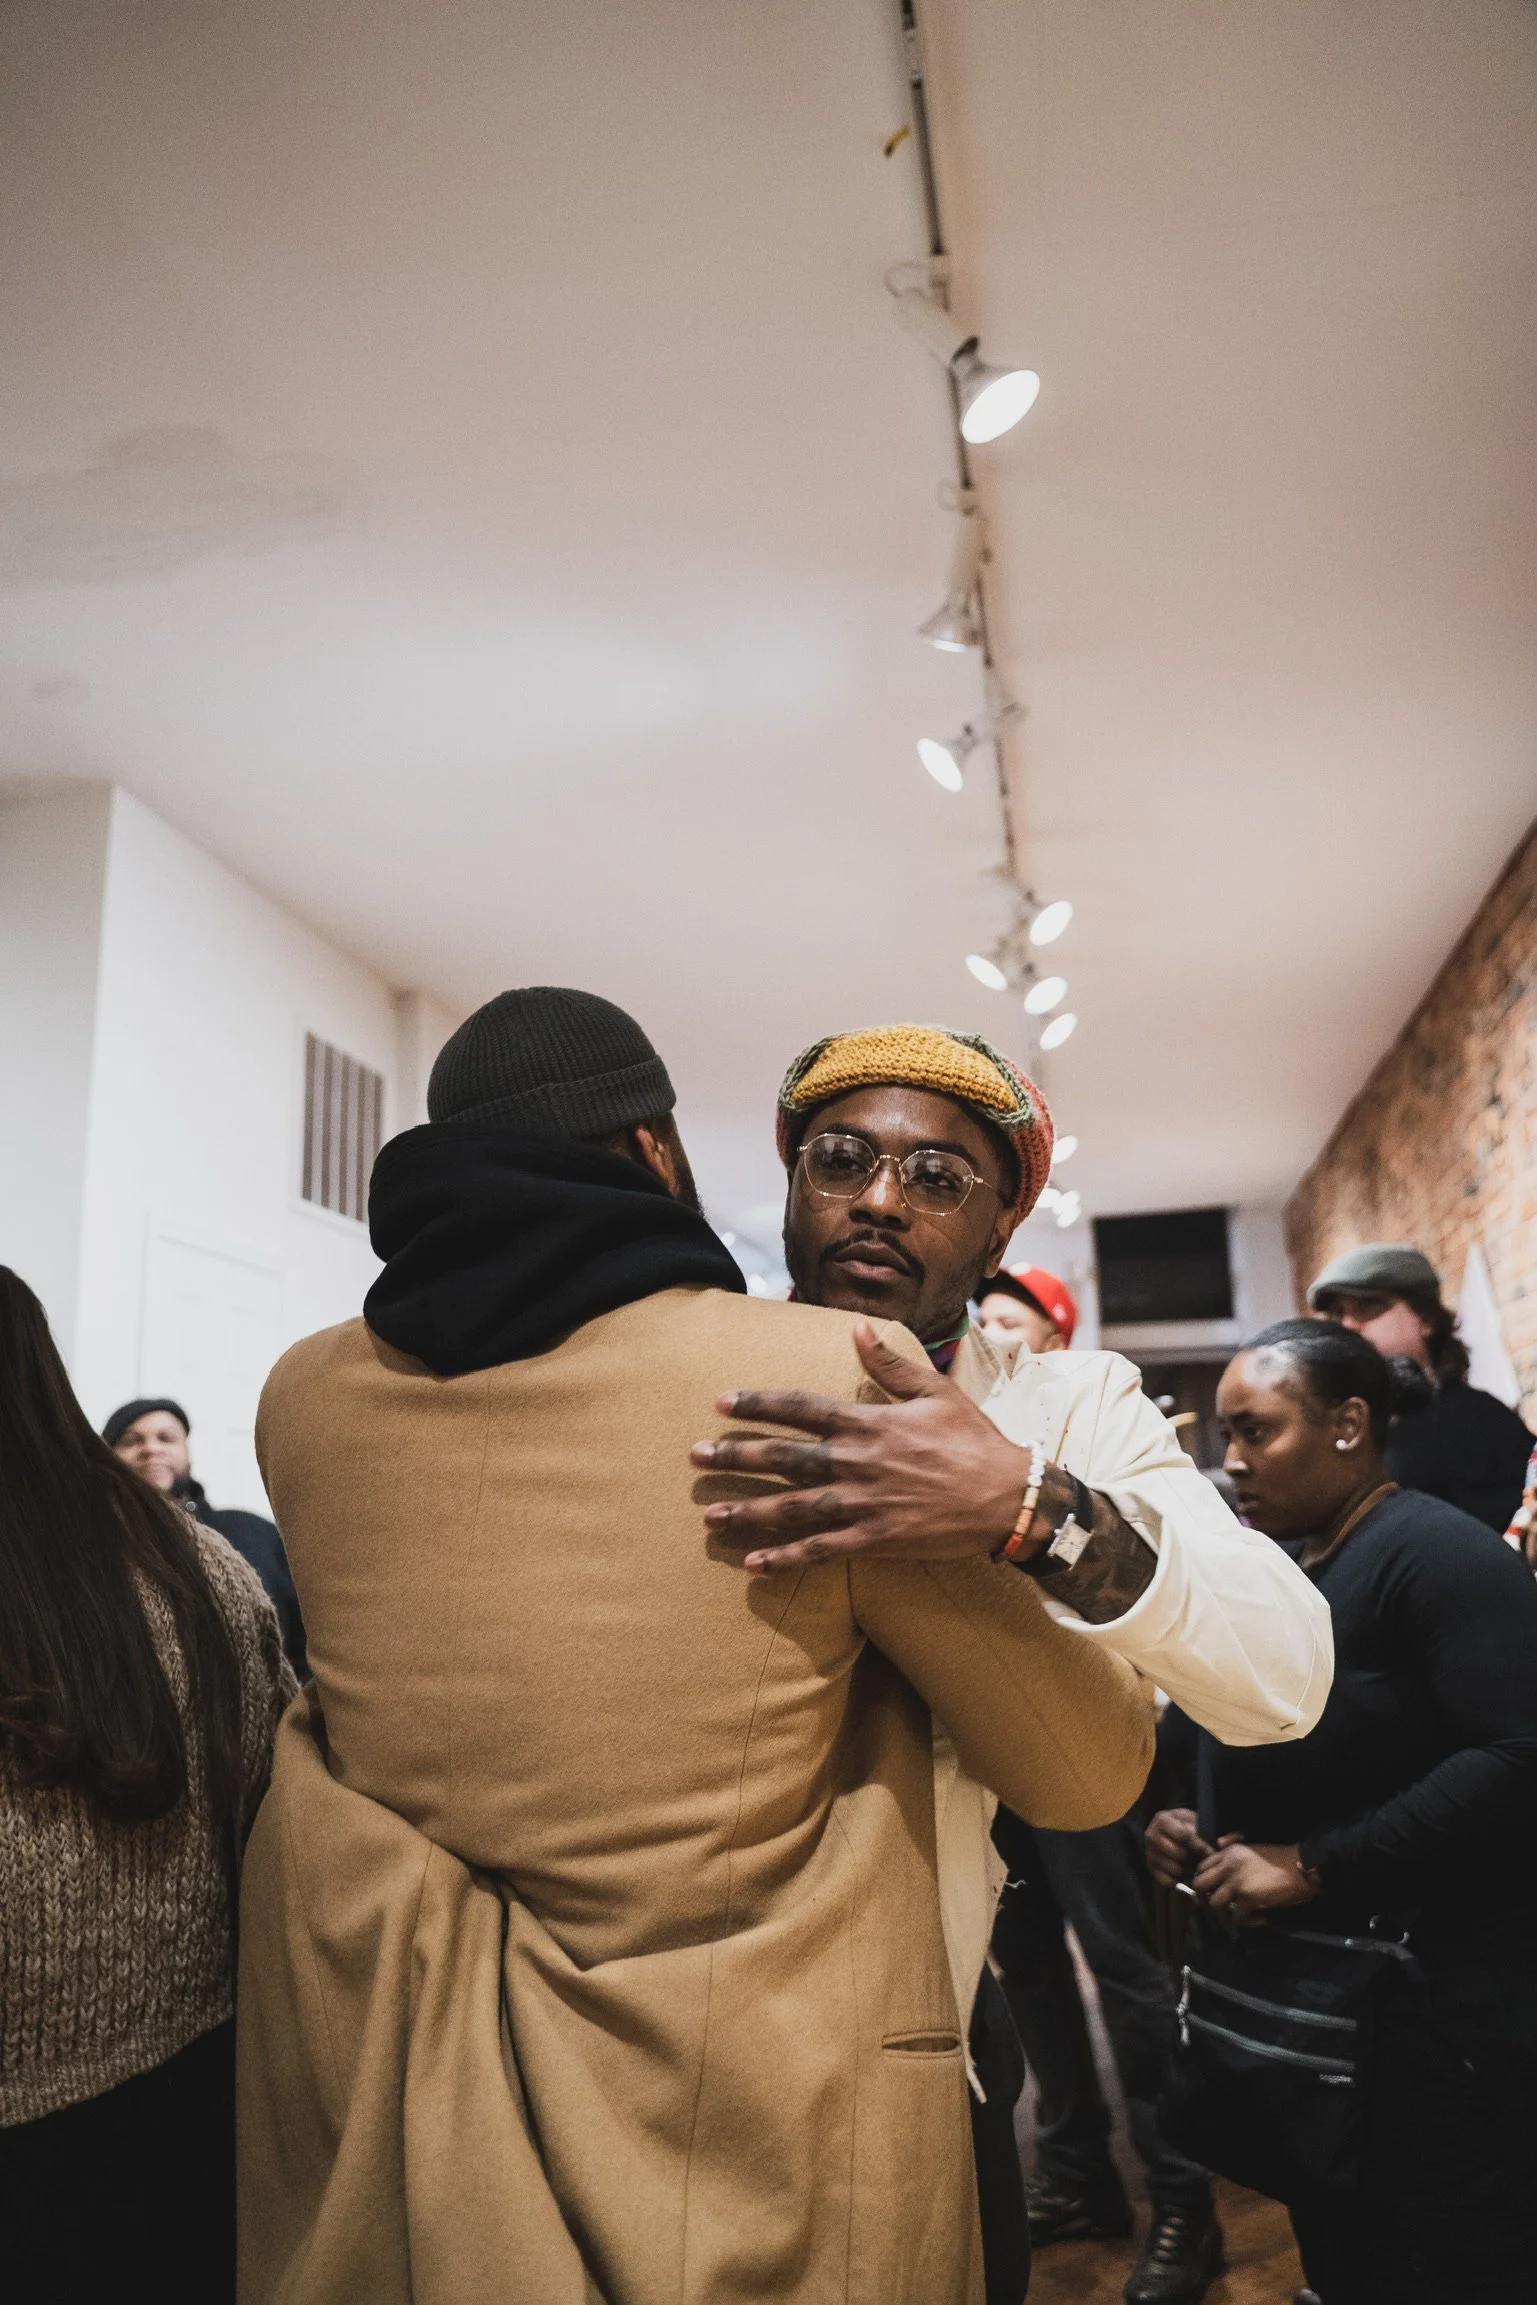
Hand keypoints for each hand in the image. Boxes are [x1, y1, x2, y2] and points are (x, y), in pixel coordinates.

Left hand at [690, 1321, 1033, 1571]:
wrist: (1006, 1498)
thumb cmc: (973, 1441)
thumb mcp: (935, 1391)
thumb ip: (891, 1364)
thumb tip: (856, 1332)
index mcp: (869, 1423)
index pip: (801, 1409)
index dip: (758, 1405)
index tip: (722, 1403)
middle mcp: (857, 1462)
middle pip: (783, 1458)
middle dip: (735, 1457)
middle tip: (694, 1457)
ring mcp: (863, 1504)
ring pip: (792, 1507)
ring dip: (747, 1511)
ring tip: (710, 1514)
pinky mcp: (873, 1540)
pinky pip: (820, 1550)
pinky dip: (785, 1558)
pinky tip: (754, 1564)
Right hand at [1144, 1807, 1210, 1888]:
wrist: (1169, 1832)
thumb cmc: (1186, 1825)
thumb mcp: (1195, 1821)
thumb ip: (1211, 1831)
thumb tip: (1226, 1842)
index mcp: (1162, 1819)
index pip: (1184, 1836)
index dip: (1200, 1846)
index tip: (1212, 1853)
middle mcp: (1151, 1835)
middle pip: (1179, 1854)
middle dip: (1194, 1860)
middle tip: (1203, 1861)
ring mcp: (1149, 1853)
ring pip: (1175, 1869)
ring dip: (1189, 1871)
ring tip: (1196, 1866)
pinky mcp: (1151, 1868)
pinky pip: (1168, 1881)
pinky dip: (1180, 1880)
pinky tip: (1187, 1873)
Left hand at [1191, 1839, 1319, 1924]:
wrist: (1301, 1867)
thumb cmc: (1279, 1859)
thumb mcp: (1251, 1848)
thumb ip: (1232, 1846)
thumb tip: (1219, 1843)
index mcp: (1228, 1852)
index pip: (1201, 1867)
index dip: (1203, 1883)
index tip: (1212, 1894)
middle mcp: (1227, 1865)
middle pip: (1199, 1885)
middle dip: (1204, 1900)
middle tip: (1218, 1910)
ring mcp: (1236, 1881)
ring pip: (1214, 1904)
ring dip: (1225, 1915)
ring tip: (1239, 1917)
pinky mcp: (1248, 1897)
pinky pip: (1236, 1917)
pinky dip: (1247, 1922)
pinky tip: (1261, 1920)